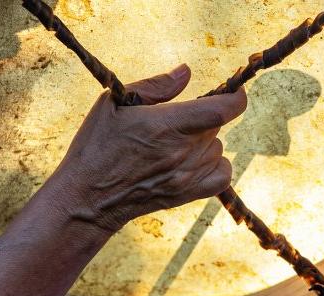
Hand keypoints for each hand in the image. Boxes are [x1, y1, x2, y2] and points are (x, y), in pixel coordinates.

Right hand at [49, 63, 246, 231]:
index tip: (233, 92)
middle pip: (215, 126)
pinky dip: (216, 164)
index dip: (236, 98)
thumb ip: (156, 86)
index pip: (221, 110)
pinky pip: (223, 175)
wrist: (87, 196)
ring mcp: (186, 176)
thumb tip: (187, 72)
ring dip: (204, 142)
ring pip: (217, 149)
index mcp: (166, 125)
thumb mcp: (115, 103)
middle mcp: (181, 152)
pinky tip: (196, 160)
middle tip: (175, 121)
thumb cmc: (97, 145)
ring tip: (174, 144)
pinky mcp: (187, 195)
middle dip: (202, 117)